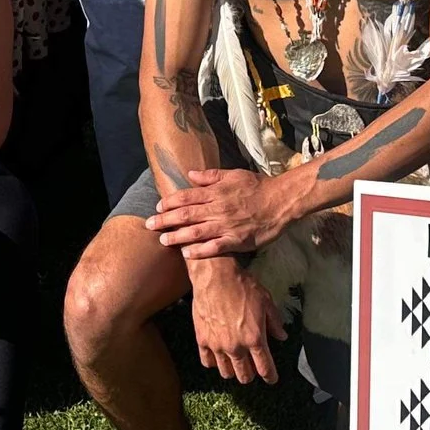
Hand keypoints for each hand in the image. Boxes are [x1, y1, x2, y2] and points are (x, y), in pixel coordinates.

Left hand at [146, 167, 298, 257]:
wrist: (280, 201)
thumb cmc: (257, 186)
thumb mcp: (234, 174)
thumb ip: (211, 176)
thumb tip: (190, 175)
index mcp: (216, 192)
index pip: (187, 196)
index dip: (170, 202)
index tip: (158, 206)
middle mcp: (218, 208)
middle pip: (187, 214)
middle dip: (166, 220)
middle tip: (149, 225)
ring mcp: (227, 225)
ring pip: (197, 232)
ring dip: (178, 236)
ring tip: (163, 240)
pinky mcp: (236, 240)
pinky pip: (215, 247)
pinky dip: (200, 251)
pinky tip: (187, 254)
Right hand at [190, 259, 285, 383]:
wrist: (215, 276)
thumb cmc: (243, 286)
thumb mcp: (266, 301)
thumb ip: (275, 322)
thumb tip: (282, 336)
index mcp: (255, 339)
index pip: (265, 368)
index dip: (270, 377)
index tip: (272, 379)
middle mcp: (236, 347)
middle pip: (244, 376)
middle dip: (251, 374)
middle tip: (252, 367)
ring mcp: (217, 345)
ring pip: (226, 372)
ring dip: (233, 370)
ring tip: (235, 361)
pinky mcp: (202, 340)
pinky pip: (207, 362)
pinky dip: (214, 362)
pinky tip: (218, 355)